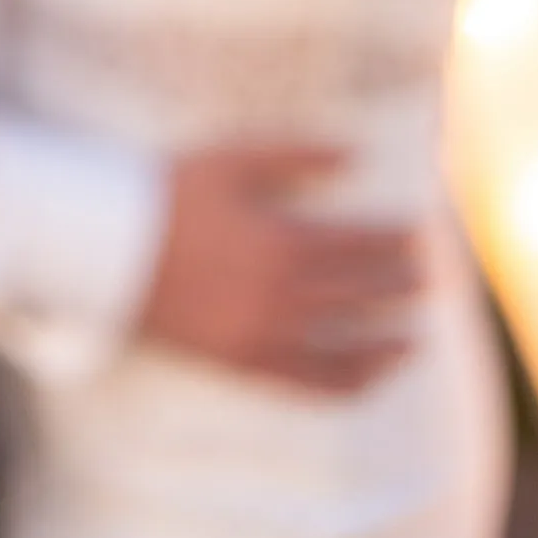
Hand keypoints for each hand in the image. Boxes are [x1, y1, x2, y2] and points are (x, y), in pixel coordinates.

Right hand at [140, 148, 426, 394]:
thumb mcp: (230, 158)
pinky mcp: (241, 363)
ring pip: (343, 344)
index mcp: (281, 241)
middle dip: (400, 285)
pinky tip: (369, 376)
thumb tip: (355, 153)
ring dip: (386, 341)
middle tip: (433, 280)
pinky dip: (348, 383)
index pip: (358, 245)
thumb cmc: (166, 191)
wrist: (104, 249)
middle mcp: (281, 295)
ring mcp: (262, 335)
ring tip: (418, 336)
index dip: (395, 242)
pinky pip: (308, 384)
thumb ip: (295, 154)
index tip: (423, 237)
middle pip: (357, 293)